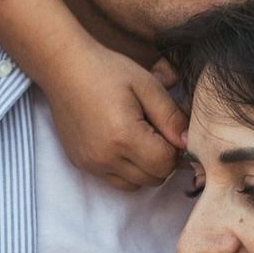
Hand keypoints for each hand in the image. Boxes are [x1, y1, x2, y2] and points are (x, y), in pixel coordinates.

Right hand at [43, 34, 185, 189]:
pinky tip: (122, 143)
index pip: (166, 163)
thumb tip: (188, 143)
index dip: (175, 149)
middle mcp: (105, 157)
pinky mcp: (82, 164)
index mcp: (123, 136)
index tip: (169, 129)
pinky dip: (126, 169)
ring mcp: (91, 163)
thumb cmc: (107, 71)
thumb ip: (172, 117)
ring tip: (139, 138)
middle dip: (162, 160)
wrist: (64, 67)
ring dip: (145, 168)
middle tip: (156, 131)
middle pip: (153, 178)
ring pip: (136, 185)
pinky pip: (115, 180)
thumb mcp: (147, 85)